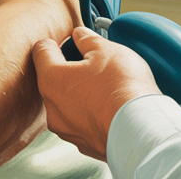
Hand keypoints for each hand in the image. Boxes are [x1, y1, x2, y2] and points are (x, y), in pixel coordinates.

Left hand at [32, 27, 160, 160]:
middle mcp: (52, 108)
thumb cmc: (121, 87)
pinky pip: (81, 122)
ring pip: (66, 103)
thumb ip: (87, 39)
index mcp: (51, 79)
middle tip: (91, 62)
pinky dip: (90, 113)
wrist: (140, 130)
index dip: (54, 42)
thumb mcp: (105, 49)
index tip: (68, 41)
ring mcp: (66, 130)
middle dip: (69, 69)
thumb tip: (80, 35)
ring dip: (79, 93)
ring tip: (104, 86)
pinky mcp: (83, 144)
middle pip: (52, 79)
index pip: (40, 51)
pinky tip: (108, 106)